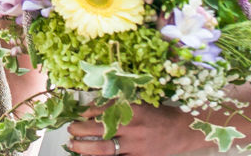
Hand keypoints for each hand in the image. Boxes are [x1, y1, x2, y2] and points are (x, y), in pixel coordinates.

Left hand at [66, 103, 194, 155]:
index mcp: (131, 110)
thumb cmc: (157, 114)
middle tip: (71, 129)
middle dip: (80, 129)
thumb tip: (94, 103)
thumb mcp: (139, 102)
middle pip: (99, 129)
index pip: (102, 109)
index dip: (87, 112)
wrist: (179, 130)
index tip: (79, 113)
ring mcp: (135, 146)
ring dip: (84, 147)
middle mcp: (132, 128)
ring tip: (73, 144)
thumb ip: (119, 102)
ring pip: (103, 148)